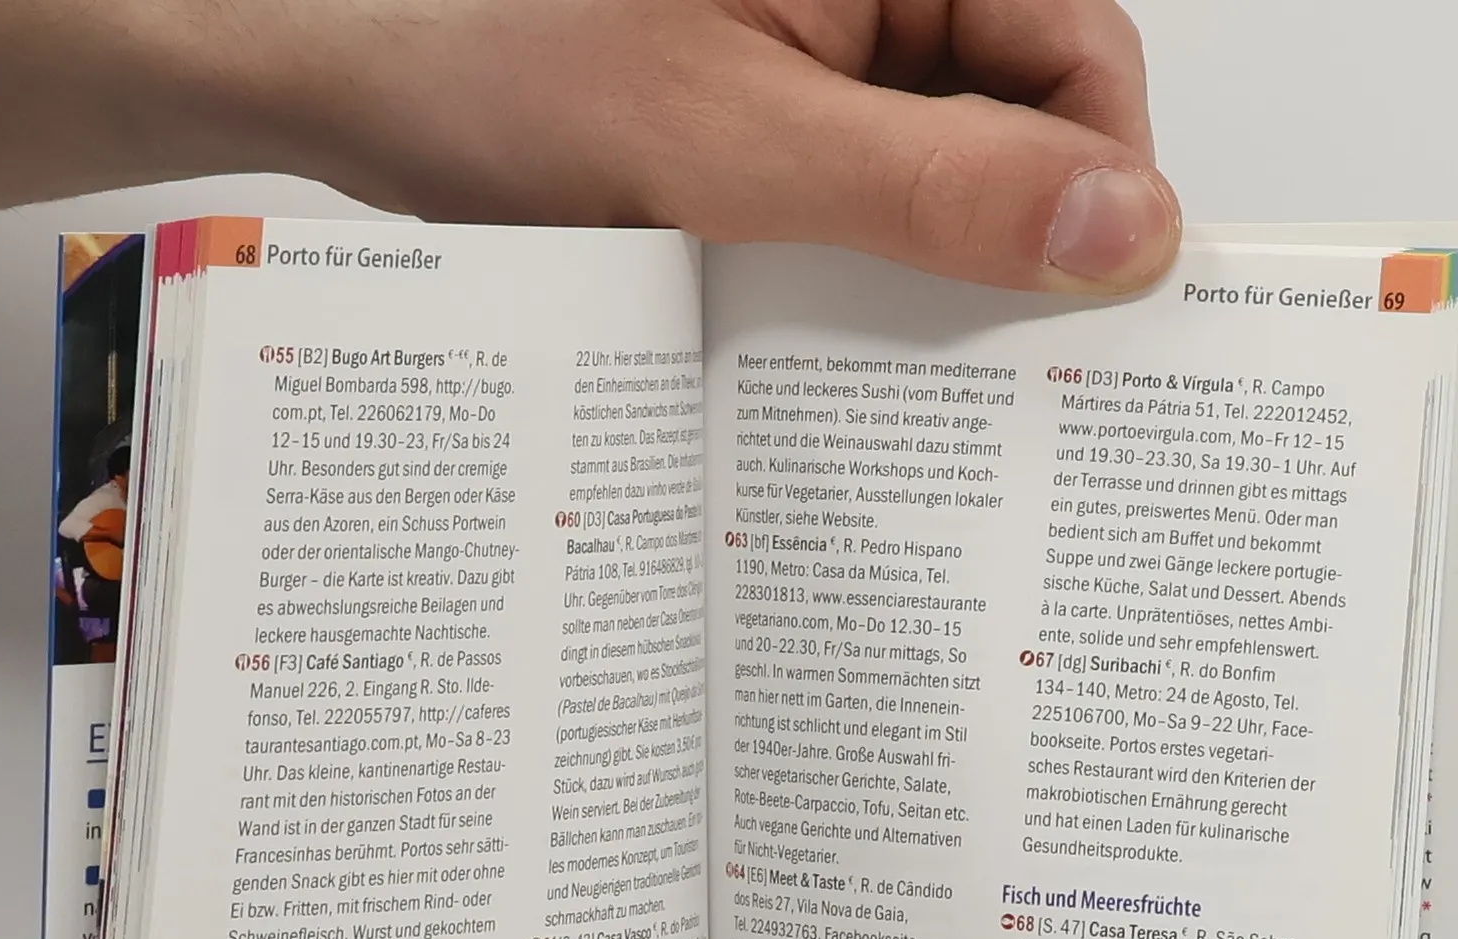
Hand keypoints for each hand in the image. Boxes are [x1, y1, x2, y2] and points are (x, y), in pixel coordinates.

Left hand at [0, 0, 1177, 292]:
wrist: (336, 68)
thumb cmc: (491, 61)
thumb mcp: (731, 141)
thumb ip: (931, 186)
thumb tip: (1122, 228)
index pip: (1085, 54)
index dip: (1098, 190)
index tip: (1081, 314)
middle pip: (1021, 121)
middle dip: (1001, 245)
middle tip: (970, 367)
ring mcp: (819, 52)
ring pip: (940, 175)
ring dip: (917, 274)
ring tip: (868, 353)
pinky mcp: (768, 115)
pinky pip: (858, 200)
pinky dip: (850, 273)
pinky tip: (813, 332)